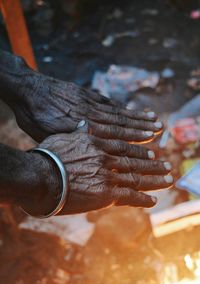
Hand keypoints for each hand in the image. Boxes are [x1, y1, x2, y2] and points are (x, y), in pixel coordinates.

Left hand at [12, 67, 162, 141]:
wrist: (27, 89)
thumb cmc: (34, 118)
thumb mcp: (49, 136)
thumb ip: (72, 141)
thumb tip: (92, 147)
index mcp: (82, 128)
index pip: (113, 135)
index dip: (133, 138)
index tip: (150, 140)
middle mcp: (90, 115)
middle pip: (120, 122)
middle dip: (141, 127)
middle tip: (159, 129)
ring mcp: (89, 102)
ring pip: (117, 111)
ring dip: (136, 116)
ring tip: (153, 118)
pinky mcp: (85, 93)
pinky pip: (107, 102)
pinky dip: (121, 107)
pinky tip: (130, 110)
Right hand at [39, 126, 172, 214]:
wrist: (40, 176)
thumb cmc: (47, 157)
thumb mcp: (63, 137)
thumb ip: (78, 132)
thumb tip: (85, 124)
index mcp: (97, 144)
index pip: (123, 147)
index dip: (139, 151)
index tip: (151, 153)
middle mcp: (106, 158)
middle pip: (134, 162)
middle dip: (153, 165)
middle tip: (167, 165)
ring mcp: (108, 176)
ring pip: (137, 178)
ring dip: (154, 180)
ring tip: (167, 180)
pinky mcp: (106, 194)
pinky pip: (129, 197)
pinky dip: (142, 199)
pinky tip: (153, 201)